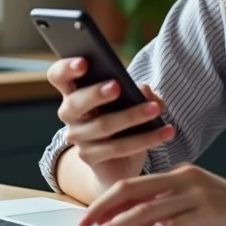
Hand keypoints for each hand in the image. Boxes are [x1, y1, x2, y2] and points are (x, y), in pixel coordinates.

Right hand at [48, 57, 175, 191]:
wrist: (117, 163)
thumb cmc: (122, 120)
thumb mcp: (131, 101)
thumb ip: (138, 91)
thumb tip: (144, 90)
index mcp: (74, 91)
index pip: (58, 76)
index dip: (66, 68)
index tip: (84, 62)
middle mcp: (70, 114)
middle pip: (76, 103)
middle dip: (96, 93)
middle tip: (117, 86)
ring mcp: (78, 138)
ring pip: (103, 125)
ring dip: (132, 116)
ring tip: (155, 109)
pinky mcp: (90, 158)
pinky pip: (118, 147)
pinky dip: (146, 139)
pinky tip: (166, 131)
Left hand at [78, 163, 225, 225]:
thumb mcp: (196, 203)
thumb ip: (168, 209)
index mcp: (179, 173)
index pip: (134, 184)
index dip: (108, 200)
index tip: (90, 216)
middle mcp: (184, 177)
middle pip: (132, 190)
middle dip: (103, 209)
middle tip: (84, 225)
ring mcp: (196, 193)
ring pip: (147, 209)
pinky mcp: (208, 210)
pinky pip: (175, 225)